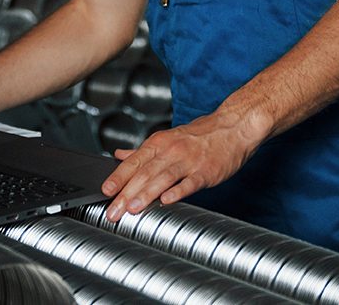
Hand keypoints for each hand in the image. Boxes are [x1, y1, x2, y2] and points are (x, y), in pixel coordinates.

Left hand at [100, 111, 266, 220]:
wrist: (232, 127)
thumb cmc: (200, 136)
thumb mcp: (168, 139)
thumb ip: (142, 150)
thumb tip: (119, 155)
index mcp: (159, 143)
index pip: (133, 162)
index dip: (118, 177)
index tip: (105, 191)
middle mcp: (171, 151)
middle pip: (144, 173)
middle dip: (126, 193)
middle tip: (113, 211)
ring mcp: (188, 161)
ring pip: (163, 177)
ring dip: (145, 193)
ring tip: (132, 208)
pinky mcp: (206, 172)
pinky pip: (189, 182)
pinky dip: (177, 191)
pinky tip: (166, 201)